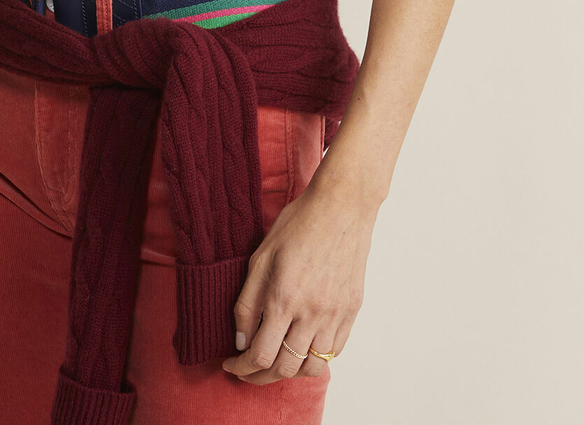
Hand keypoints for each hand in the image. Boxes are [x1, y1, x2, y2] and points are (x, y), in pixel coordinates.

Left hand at [221, 172, 374, 383]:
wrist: (341, 206)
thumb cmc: (298, 224)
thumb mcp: (260, 257)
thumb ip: (247, 303)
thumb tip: (241, 341)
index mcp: (284, 298)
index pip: (260, 356)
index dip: (241, 367)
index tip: (231, 364)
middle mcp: (312, 313)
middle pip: (284, 369)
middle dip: (260, 377)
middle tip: (247, 370)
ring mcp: (335, 315)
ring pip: (311, 368)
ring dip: (288, 372)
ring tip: (274, 362)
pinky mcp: (352, 311)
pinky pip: (334, 352)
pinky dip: (314, 359)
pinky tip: (300, 347)